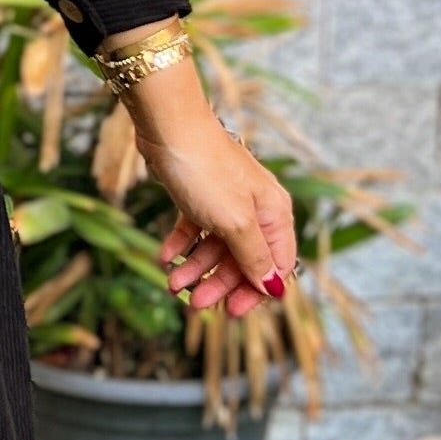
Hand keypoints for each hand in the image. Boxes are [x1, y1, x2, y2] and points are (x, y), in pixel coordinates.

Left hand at [109, 28, 297, 318]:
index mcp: (274, 215)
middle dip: (218, 285)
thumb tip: (274, 289)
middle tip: (193, 305)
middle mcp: (256, 210)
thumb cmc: (207, 171)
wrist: (170, 127)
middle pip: (243, 260)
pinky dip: (180, 246)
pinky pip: (194, 230)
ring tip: (170, 283)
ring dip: (195, 269)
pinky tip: (163, 258)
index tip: (231, 312)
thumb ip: (254, 257)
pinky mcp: (199, 196)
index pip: (276, 266)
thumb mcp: (235, 222)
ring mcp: (227, 202)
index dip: (256, 292)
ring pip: (215, 248)